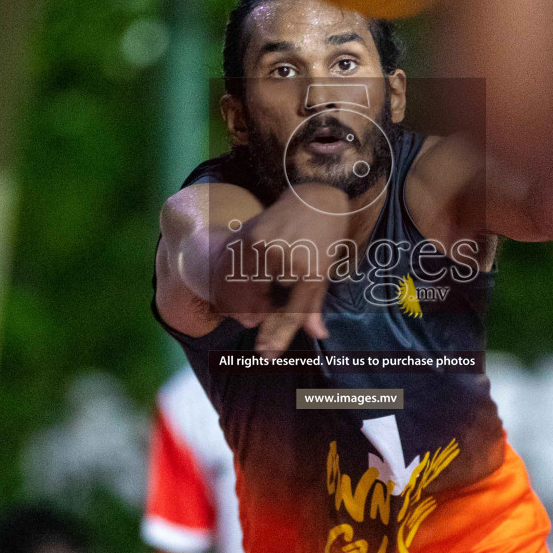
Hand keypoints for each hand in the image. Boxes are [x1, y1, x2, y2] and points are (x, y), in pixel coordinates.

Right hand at [213, 182, 350, 354]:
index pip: (290, 310)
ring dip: (238, 301)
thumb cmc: (324, 238)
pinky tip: (235, 287)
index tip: (266, 353)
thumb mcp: (323, 272)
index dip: (277, 335)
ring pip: (238, 286)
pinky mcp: (245, 233)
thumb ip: (312, 305)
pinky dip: (228, 282)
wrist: (314, 198)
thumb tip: (317, 334)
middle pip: (255, 301)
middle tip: (253, 321)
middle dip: (252, 316)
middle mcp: (281, 255)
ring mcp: (259, 242)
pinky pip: (230, 267)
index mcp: (307, 267)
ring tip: (248, 305)